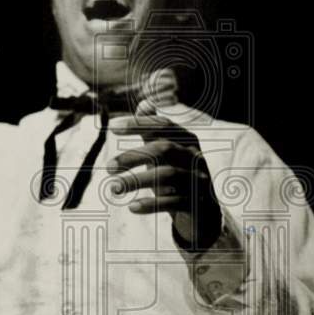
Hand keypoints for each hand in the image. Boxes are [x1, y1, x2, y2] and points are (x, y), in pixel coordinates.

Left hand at [107, 110, 220, 250]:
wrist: (205, 212)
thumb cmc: (179, 175)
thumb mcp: (168, 152)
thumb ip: (155, 130)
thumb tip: (145, 102)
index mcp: (187, 140)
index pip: (163, 125)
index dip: (139, 124)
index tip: (112, 127)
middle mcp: (195, 156)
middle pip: (163, 149)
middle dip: (133, 156)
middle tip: (108, 167)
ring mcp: (198, 179)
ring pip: (167, 176)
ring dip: (136, 181)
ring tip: (113, 189)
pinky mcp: (198, 203)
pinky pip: (174, 202)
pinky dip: (151, 204)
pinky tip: (132, 207)